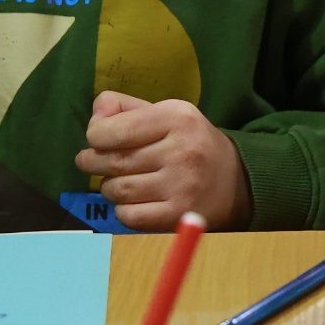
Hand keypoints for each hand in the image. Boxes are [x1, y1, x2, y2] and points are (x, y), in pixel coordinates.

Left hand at [76, 93, 250, 230]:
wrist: (235, 180)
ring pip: (118, 190)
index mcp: (177, 117)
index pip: (116, 130)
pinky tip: (131, 201)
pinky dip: (122, 210)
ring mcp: (181, 186)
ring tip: (116, 181)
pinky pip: (129, 216)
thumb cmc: (190, 142)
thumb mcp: (166, 113)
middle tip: (90, 162)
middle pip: (114, 161)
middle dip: (92, 162)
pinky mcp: (178, 215)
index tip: (96, 140)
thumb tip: (95, 114)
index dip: (95, 136)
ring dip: (108, 187)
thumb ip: (126, 108)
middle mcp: (182, 151)